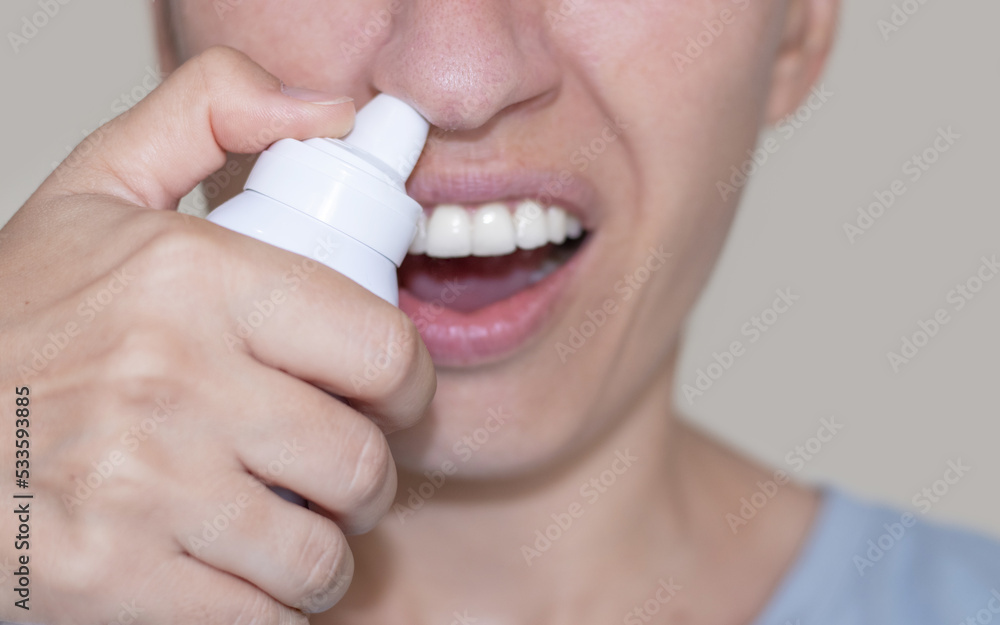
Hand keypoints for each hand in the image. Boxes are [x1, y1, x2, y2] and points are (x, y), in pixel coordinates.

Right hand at [0, 46, 434, 623]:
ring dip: (324, 551)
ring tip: (294, 527)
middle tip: (337, 471)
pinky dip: (270, 607)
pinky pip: (260, 618)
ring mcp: (143, 492)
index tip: (392, 398)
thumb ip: (210, 117)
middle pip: (359, 461)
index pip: (382, 349)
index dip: (408, 385)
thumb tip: (333, 111)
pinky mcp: (116, 585)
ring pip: (320, 553)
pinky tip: (244, 573)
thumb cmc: (14, 323)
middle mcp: (172, 382)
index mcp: (190, 279)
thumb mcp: (98, 190)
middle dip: (365, 477)